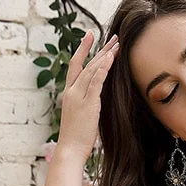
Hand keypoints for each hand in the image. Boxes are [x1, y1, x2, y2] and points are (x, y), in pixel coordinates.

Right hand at [57, 30, 117, 159]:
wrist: (70, 150)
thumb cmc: (76, 138)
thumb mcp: (81, 116)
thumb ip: (87, 103)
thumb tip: (97, 98)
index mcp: (69, 93)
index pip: (75, 66)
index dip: (83, 49)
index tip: (90, 35)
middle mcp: (72, 91)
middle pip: (86, 64)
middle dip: (99, 49)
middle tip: (113, 36)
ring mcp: (78, 96)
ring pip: (91, 69)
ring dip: (105, 55)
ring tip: (116, 44)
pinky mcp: (87, 104)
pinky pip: (96, 82)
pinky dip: (103, 69)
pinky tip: (110, 58)